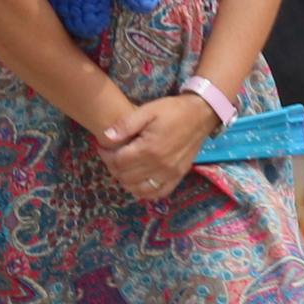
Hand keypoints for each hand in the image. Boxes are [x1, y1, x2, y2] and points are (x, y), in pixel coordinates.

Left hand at [92, 92, 211, 202]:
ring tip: (122, 167)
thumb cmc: (172, 110)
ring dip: (125, 180)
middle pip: (125, 177)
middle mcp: (159, 166)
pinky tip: (138, 181)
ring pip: (139, 189)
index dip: (106, 155)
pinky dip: (144, 191)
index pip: (118, 162)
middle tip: (111, 155)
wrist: (200, 115)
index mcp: (149, 149)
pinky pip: (158, 193)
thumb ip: (126, 125)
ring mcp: (169, 174)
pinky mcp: (178, 177)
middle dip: (113, 167)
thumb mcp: (147, 110)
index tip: (103, 147)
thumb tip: (106, 136)